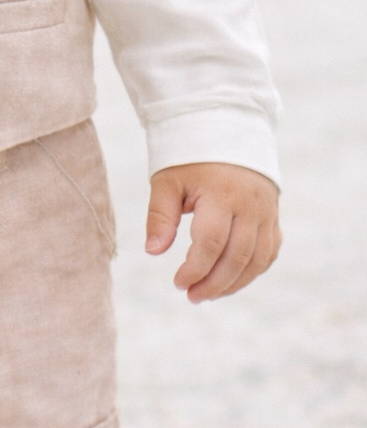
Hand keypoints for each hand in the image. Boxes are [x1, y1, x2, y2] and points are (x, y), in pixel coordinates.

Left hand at [145, 162, 280, 302]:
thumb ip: (160, 216)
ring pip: (258, 259)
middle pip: (237, 257)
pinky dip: (253, 271)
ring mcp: (266, 211)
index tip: (177, 283)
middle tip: (192, 296)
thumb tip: (153, 252)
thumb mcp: (168, 180)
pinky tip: (232, 280)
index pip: (211, 243)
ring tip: (208, 294)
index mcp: (222, 194)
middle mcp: (250, 205)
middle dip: (214, 283)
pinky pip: (269, 252)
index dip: (195, 269)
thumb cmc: (190, 158)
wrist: (225, 130)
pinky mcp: (273, 216)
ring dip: (234, 283)